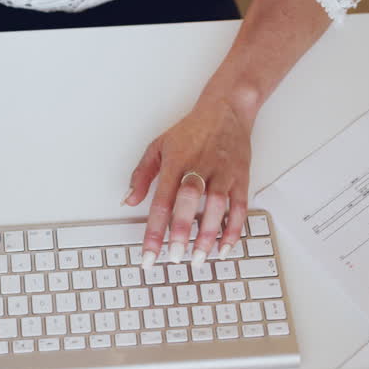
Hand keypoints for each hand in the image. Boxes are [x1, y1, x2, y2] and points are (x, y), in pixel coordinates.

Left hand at [125, 87, 257, 268]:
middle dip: (180, 232)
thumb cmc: (190, 130)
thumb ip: (141, 175)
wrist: (226, 110)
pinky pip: (239, 206)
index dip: (154, 231)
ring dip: (208, 235)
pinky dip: (234, 229)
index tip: (148, 255)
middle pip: (188, 203)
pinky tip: (225, 247)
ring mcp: (222, 173)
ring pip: (216, 207)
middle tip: (174, 258)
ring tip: (199, 259)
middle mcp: (198, 168)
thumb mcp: (158, 146)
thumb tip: (128, 201)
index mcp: (174, 163)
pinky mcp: (240, 178)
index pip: (161, 202)